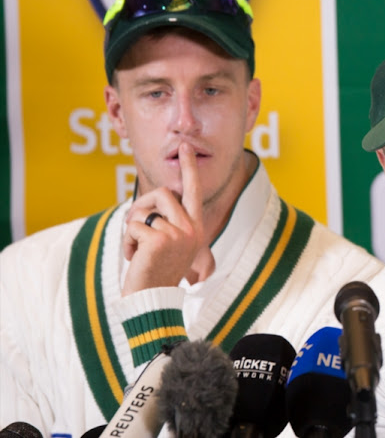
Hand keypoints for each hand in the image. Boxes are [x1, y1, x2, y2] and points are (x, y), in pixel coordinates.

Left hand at [121, 143, 214, 295]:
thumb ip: (169, 222)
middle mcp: (192, 228)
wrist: (153, 300)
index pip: (193, 191)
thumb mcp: (170, 245)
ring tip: (138, 250)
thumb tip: (157, 196)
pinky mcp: (159, 240)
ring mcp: (178, 234)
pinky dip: (127, 242)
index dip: (189, 167)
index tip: (184, 146)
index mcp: (197, 228)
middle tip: (135, 229)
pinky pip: (133, 226)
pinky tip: (134, 258)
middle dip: (141, 206)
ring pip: (143, 211)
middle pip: (161, 194)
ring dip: (132, 230)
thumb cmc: (157, 273)